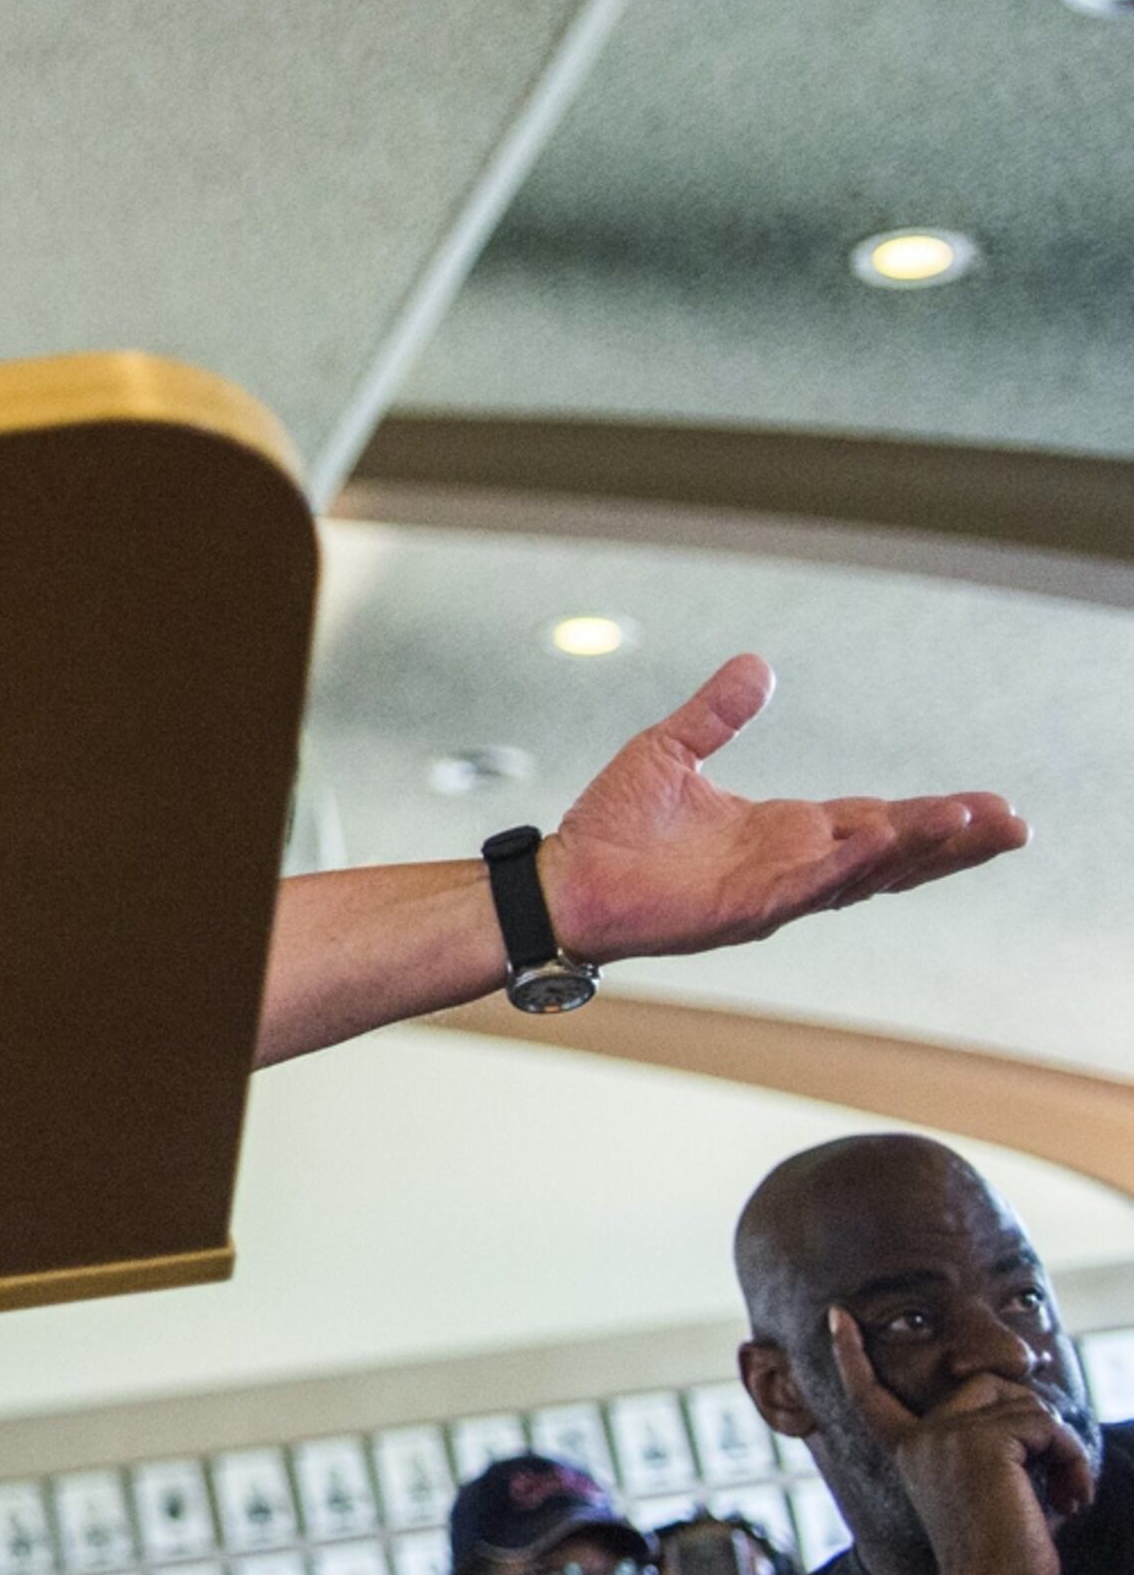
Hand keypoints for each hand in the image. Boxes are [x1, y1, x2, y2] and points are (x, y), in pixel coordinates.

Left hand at [539, 655, 1022, 962]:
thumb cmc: (613, 826)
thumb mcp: (671, 750)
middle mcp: (790, 864)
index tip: (983, 804)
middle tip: (1013, 824)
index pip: (874, 821)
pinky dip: (848, 866)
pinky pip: (807, 887)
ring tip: (973, 826)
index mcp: (784, 831)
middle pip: (890, 854)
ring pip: (863, 873)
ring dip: (918, 851)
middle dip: (951, 841)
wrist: (562, 876)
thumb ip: (717, 714)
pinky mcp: (742, 908)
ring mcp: (772, 890)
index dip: (928, 816)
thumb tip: (757, 666)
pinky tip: (886, 843)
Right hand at [831, 1305, 1093, 1574]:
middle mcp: (920, 1436)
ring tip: (1067, 1494)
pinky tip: (1072, 1498)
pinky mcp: (985, 1441)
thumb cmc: (998, 1555)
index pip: (869, 1393)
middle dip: (1033, 1421)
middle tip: (1057, 1474)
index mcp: (907, 1450)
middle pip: (988, 1385)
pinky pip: (1048, 1427)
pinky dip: (1073, 1461)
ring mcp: (949, 1434)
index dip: (850, 1353)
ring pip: (1027, 1406)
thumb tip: (1029, 1405)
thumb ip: (986, 1445)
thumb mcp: (981, 1490)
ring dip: (1062, 1449)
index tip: (837, 1315)